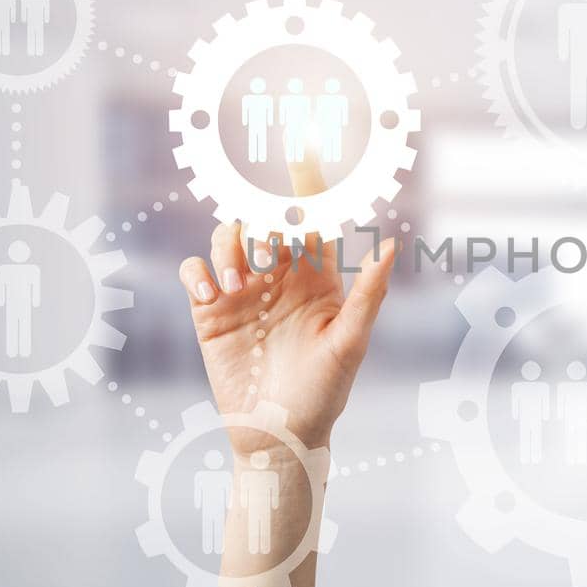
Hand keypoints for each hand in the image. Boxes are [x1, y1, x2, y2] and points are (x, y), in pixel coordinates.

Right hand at [176, 157, 397, 451]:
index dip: (307, 184)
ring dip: (230, 247)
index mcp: (317, 277)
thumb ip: (369, 295)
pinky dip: (198, 270)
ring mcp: (243, 292)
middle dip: (260, 217)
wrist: (278, 437)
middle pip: (264, 219)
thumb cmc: (323, 393)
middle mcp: (279, 277)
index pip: (312, 219)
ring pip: (228, 237)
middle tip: (266, 249)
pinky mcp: (210, 312)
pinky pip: (195, 270)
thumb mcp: (350, 344)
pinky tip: (211, 294)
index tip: (302, 148)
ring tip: (239, 285)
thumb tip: (392, 247)